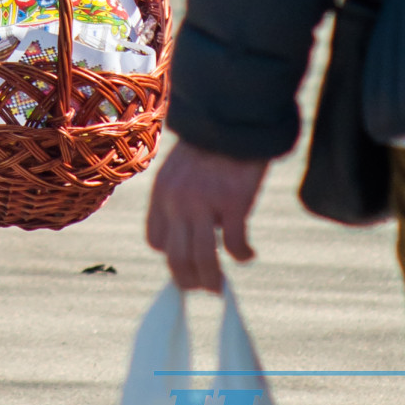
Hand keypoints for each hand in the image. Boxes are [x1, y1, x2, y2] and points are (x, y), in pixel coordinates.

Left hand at [146, 139, 269, 291]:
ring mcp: (203, 203)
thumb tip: (189, 234)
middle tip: (204, 288)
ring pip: (202, 260)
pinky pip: (234, 246)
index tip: (188, 262)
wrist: (233, 116)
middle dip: (188, 281)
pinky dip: (242, 256)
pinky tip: (249, 254)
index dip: (171, 256)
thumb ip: (180, 198)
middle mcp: (177, 201)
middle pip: (175, 258)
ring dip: (211, 281)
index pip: (155, 240)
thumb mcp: (181, 169)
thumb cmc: (212, 145)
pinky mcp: (232, 203)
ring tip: (220, 287)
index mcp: (161, 192)